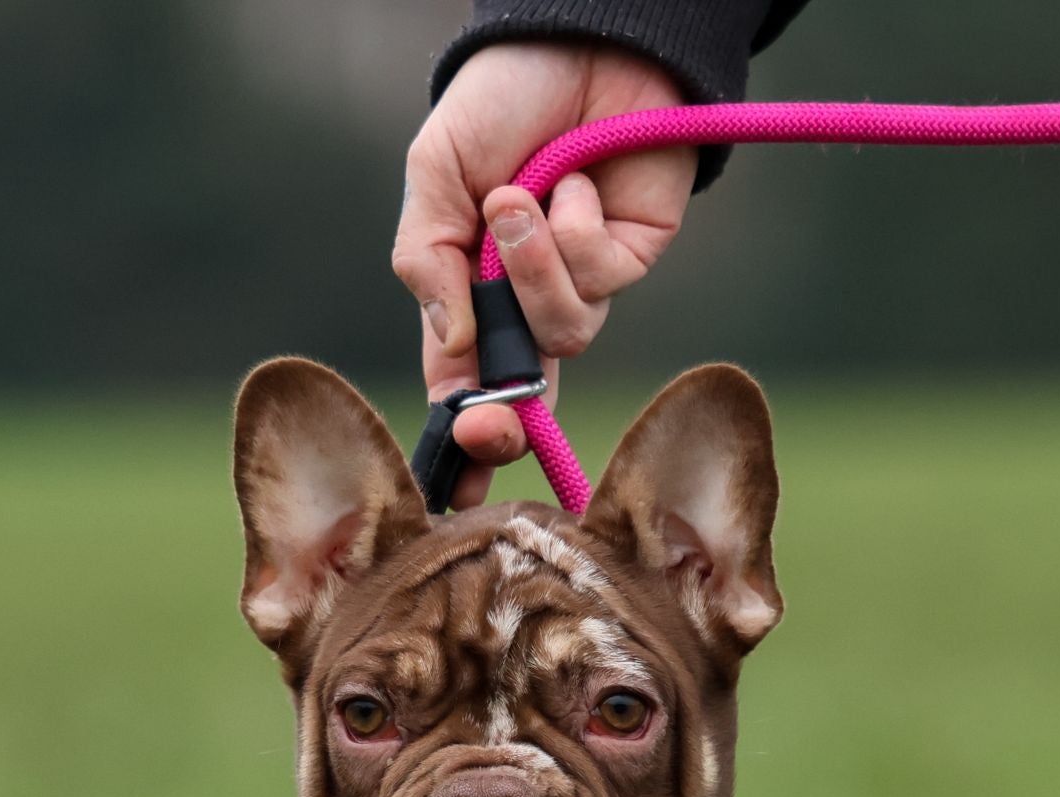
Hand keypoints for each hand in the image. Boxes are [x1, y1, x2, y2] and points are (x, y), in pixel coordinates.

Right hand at [393, 44, 696, 506]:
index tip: (449, 489)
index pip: (465, 387)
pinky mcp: (632, 259)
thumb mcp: (434, 175)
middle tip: (491, 424)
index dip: (461, 443)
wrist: (579, 37)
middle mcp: (530, 304)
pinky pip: (599, 279)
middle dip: (505, 418)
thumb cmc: (498, 102)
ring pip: (561, 333)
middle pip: (525, 396)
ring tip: (521, 196)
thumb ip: (426, 260)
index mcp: (473, 296)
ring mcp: (584, 286)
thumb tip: (453, 350)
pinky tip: (576, 178)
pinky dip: (575, 226)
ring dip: (533, 270)